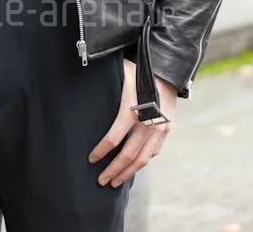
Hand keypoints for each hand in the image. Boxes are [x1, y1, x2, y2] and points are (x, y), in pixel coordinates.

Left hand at [88, 57, 176, 185]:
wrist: (167, 70)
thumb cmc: (139, 70)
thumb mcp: (120, 73)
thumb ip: (106, 83)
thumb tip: (85, 80)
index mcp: (131, 111)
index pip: (113, 139)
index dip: (100, 152)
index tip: (91, 160)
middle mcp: (146, 124)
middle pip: (128, 156)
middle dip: (113, 171)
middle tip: (101, 181)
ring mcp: (158, 129)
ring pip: (142, 159)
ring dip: (127, 172)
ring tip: (115, 181)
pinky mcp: (166, 130)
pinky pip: (153, 152)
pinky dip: (142, 162)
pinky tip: (132, 166)